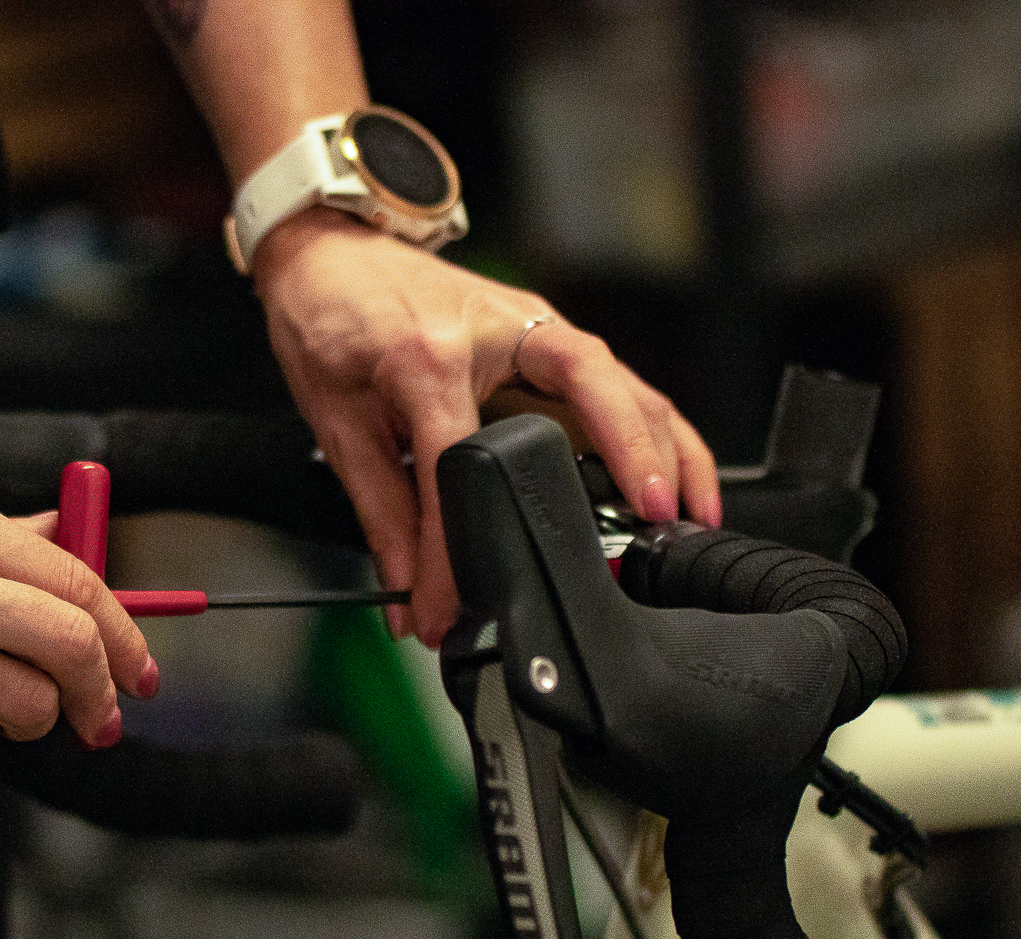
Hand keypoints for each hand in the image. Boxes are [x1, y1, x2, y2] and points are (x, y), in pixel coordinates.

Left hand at [252, 207, 720, 645]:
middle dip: (636, 460)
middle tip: (658, 523)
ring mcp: (535, 327)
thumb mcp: (337, 420)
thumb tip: (410, 601)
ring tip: (692, 515)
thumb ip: (382, 516)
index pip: (457, 468)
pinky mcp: (550, 335)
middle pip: (593, 391)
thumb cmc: (329, 318)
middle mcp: (499, 333)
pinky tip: (677, 476)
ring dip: (670, 447)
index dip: (455, 553)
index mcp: (430, 356)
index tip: (454, 610)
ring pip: (625, 383)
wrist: (331, 246)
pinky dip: (654, 430)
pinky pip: (618, 383)